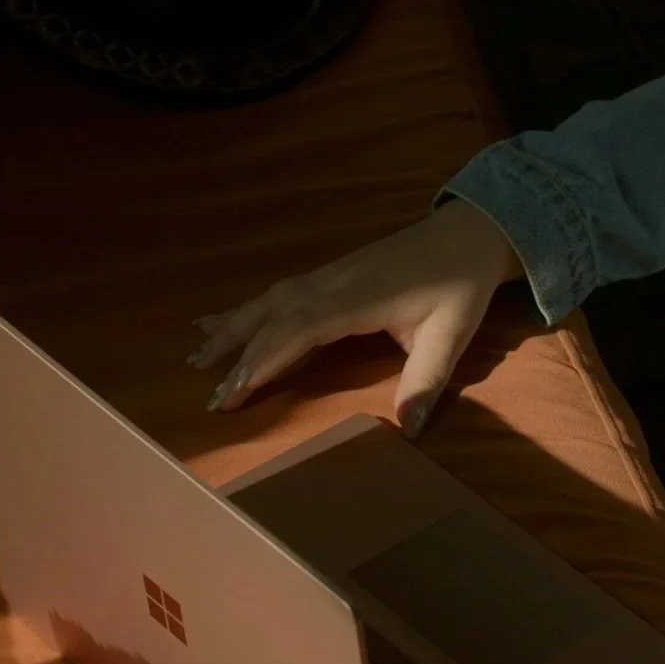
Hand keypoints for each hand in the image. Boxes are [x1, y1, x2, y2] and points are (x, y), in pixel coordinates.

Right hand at [189, 198, 521, 434]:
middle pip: (274, 317)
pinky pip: (278, 293)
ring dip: (232, 330)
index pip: (301, 328)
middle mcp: (333, 283)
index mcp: (359, 298)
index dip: (267, 358)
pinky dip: (246, 311)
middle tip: (210, 394)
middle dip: (239, 354)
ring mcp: (328, 275)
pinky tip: (219, 320)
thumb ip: (427, 380)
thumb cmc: (461, 286)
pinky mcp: (329, 275)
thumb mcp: (452, 336)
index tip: (238, 388)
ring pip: (269, 302)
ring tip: (196, 359)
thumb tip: (410, 429)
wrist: (467, 234)